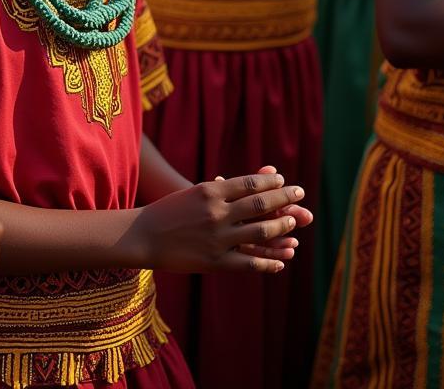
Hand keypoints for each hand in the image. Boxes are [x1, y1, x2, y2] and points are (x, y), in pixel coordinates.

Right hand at [133, 172, 304, 273]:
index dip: (272, 183)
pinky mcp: (216, 262)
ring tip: (293, 223)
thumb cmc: (169, 210)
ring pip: (261, 232)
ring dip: (282, 227)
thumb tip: (249, 181)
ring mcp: (218, 238)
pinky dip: (270, 262)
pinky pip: (251, 262)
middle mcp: (217, 213)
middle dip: (285, 199)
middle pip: (261, 204)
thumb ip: (222, 187)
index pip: (250, 184)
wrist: (144, 236)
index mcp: (210, 191)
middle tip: (300, 194)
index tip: (285, 181)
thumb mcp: (194, 192)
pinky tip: (281, 261)